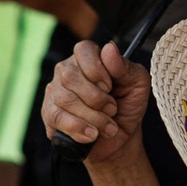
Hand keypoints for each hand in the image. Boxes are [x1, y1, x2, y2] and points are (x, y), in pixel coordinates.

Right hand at [40, 40, 151, 166]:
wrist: (119, 137)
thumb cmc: (127, 106)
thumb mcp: (137, 85)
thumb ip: (125, 66)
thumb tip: (109, 48)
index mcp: (88, 58)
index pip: (83, 50)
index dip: (96, 70)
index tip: (110, 87)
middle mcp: (67, 71)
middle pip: (70, 77)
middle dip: (96, 99)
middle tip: (113, 109)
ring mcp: (55, 92)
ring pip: (65, 100)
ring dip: (92, 117)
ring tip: (108, 127)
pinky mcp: (49, 114)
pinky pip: (57, 118)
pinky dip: (78, 128)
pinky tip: (92, 135)